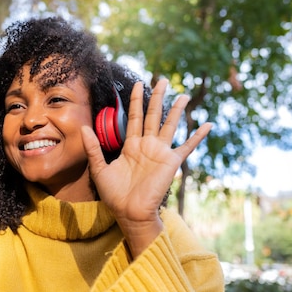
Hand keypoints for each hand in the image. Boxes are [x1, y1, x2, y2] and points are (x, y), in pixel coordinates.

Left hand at [82, 79, 210, 254]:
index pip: (135, 117)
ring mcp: (160, 153)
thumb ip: (93, 148)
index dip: (136, 101)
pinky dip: (197, 137)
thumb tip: (83, 127)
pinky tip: (207, 125)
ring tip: (184, 94)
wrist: (129, 212)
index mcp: (131, 146)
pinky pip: (187, 146)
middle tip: (162, 79)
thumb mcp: (100, 169)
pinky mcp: (171, 162)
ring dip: (176, 110)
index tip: (136, 84)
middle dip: (157, 97)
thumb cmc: (114, 194)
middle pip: (153, 115)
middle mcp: (147, 146)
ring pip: (169, 125)